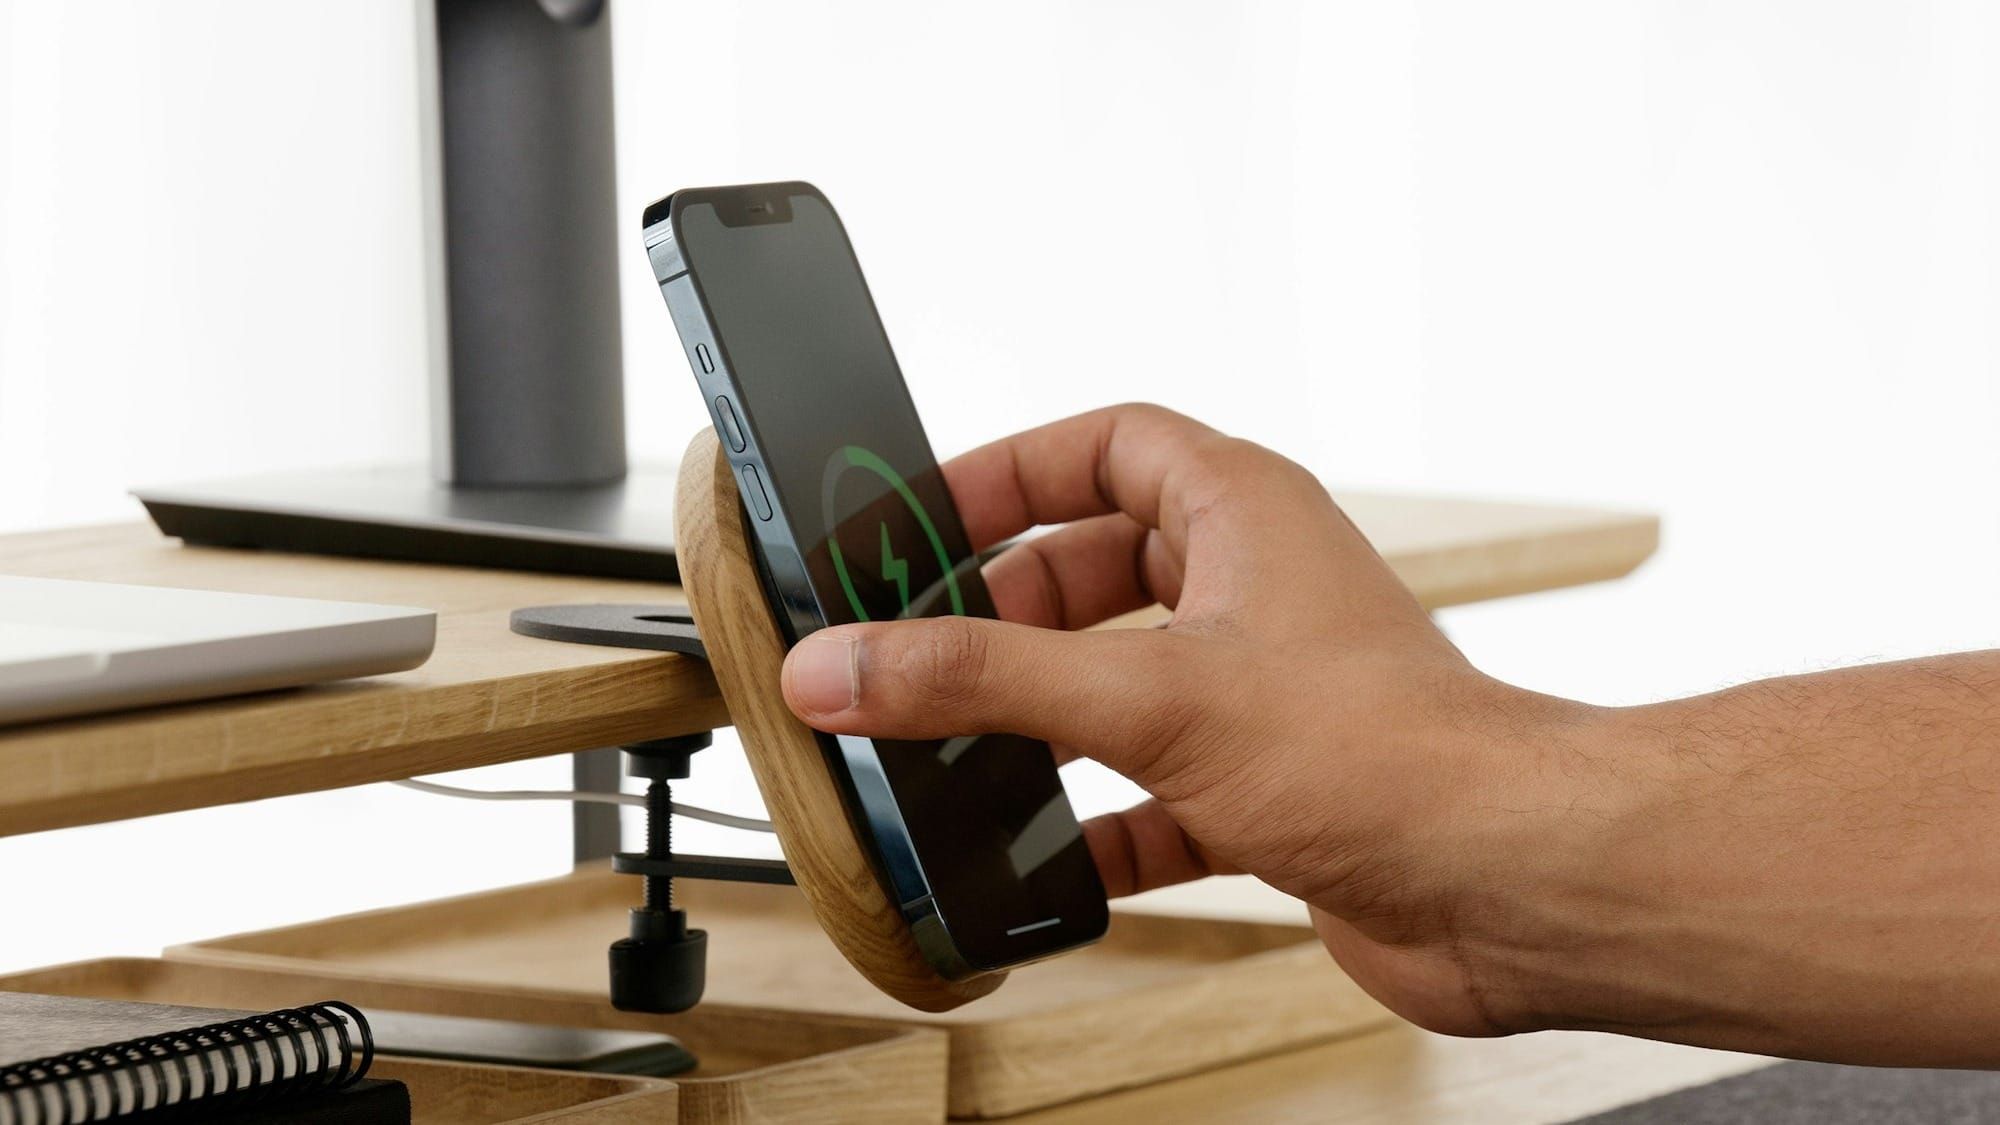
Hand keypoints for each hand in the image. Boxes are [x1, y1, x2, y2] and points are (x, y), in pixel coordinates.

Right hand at [779, 403, 1587, 1035]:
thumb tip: (849, 661)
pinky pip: (1158, 790)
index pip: (1107, 444)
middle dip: (1008, 610)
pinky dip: (1099, 819)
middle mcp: (1257, 589)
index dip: (1009, 471)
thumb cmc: (1390, 754)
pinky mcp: (1276, 788)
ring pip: (1125, 678)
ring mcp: (1266, 691)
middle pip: (1100, 566)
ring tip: (961, 748)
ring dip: (1045, 715)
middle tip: (921, 649)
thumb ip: (985, 679)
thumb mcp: (1149, 697)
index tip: (921, 518)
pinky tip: (1048, 856)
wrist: (1507, 884)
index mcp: (1243, 512)